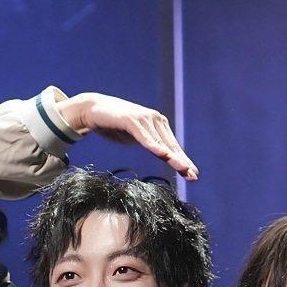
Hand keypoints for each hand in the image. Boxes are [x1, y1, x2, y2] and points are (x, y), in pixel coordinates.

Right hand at [55, 92, 198, 179]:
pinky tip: (161, 154)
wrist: (94, 109)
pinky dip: (153, 145)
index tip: (193, 176)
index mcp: (159, 125)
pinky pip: (144, 136)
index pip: (173, 147)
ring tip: (183, 168)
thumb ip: (150, 143)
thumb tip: (162, 153)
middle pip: (170, 146)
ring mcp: (144, 119)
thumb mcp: (136, 138)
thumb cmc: (116, 125)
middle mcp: (156, 120)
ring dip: (172, 156)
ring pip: (160, 142)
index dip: (183, 162)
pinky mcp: (132, 119)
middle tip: (193, 176)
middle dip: (182, 162)